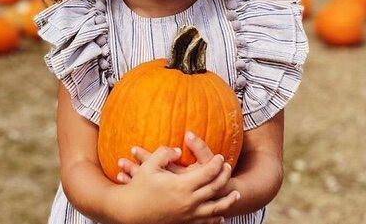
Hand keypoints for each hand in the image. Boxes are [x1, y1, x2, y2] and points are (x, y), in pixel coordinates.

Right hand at [113, 138, 239, 223]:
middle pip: (215, 188)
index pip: (208, 173)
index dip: (216, 164)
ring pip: (216, 209)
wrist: (129, 211)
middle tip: (227, 168)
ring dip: (228, 201)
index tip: (220, 157)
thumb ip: (165, 153)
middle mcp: (189, 201)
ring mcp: (188, 215)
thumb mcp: (149, 165)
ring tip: (236, 194)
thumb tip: (178, 149)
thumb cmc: (138, 187)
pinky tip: (220, 215)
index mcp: (182, 185)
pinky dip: (216, 218)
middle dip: (224, 177)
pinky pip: (205, 222)